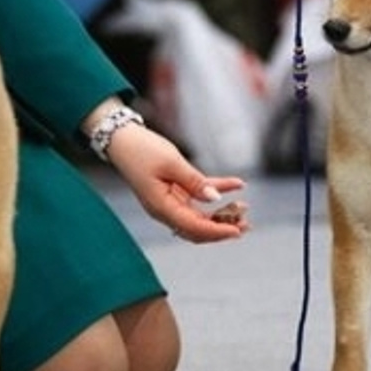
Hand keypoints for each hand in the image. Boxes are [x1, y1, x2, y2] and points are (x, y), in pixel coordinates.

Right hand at [107, 123, 248, 243]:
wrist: (123, 139)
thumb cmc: (142, 150)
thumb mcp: (171, 162)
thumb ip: (194, 181)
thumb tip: (214, 198)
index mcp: (161, 207)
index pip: (193, 228)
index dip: (217, 231)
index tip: (237, 231)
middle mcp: (165, 210)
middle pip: (197, 228)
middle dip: (222, 228)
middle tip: (247, 225)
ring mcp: (170, 201)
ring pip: (199, 215)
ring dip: (221, 213)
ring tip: (244, 208)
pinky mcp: (174, 190)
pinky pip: (198, 195)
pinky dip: (216, 190)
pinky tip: (236, 185)